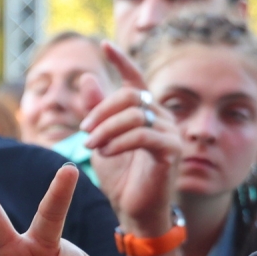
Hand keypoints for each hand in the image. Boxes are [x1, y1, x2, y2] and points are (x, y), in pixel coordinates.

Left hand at [74, 43, 180, 236]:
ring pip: (136, 114)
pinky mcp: (172, 150)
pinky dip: (119, 141)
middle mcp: (162, 118)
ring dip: (107, 127)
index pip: (135, 79)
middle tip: (84, 129)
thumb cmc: (121, 177)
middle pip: (132, 95)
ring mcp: (170, 133)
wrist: (134, 211)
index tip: (104, 45)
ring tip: (92, 145)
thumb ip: (95, 110)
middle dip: (103, 109)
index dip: (121, 60)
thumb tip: (87, 77)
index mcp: (145, 113)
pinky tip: (104, 151)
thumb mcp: (101, 138)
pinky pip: (143, 135)